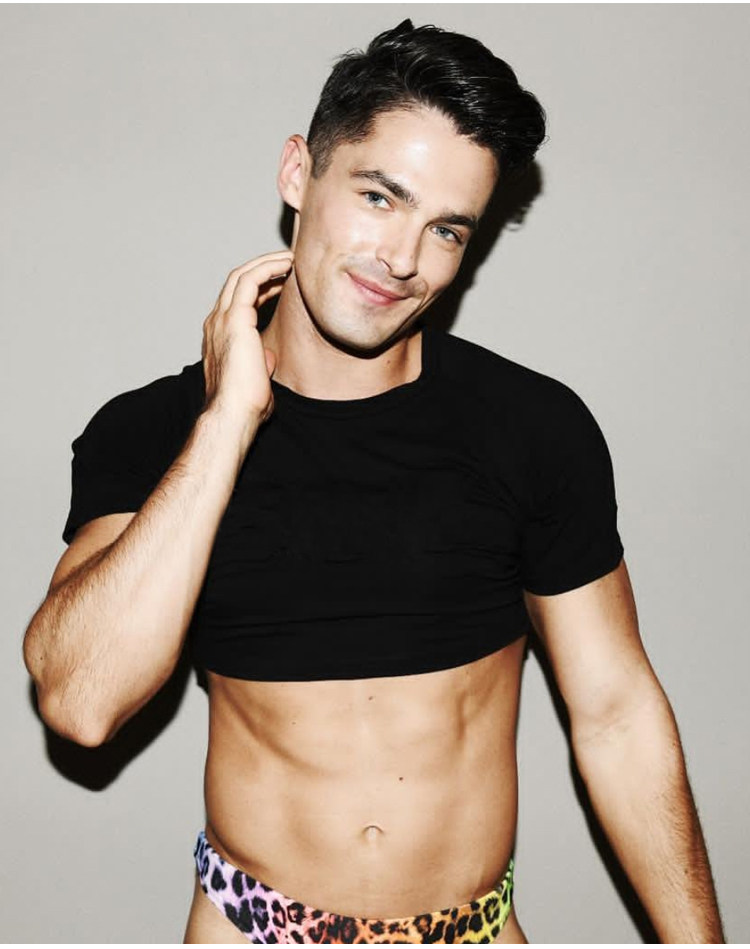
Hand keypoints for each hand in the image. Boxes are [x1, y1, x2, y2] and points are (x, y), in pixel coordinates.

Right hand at [201, 250, 292, 436]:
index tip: (282, 283)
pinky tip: (287, 265)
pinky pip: (250, 280)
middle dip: (263, 269)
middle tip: (289, 264)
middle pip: (237, 282)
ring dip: (267, 263)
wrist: (234, 414)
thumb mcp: (256, 379)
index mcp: (220, 336)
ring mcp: (222, 319)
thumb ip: (260, 364)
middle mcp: (216, 323)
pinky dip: (268, 267)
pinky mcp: (234, 318)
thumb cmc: (245, 404)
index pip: (238, 301)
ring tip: (290, 259)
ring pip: (241, 275)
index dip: (260, 288)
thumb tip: (269, 357)